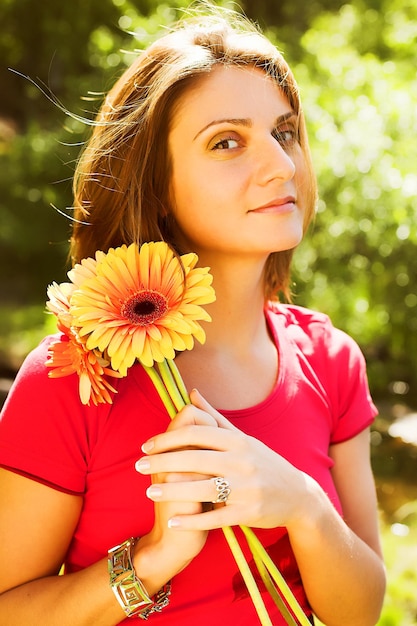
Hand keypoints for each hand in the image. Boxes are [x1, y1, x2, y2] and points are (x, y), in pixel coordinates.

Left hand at [136, 389, 314, 532]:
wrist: (297, 495)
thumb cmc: (264, 463)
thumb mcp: (242, 438)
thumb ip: (214, 417)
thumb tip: (192, 393)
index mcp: (238, 440)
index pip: (196, 433)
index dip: (168, 438)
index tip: (146, 446)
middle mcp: (242, 461)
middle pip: (195, 459)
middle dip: (163, 462)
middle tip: (138, 466)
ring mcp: (246, 487)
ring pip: (203, 488)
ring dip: (173, 491)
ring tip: (149, 492)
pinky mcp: (249, 512)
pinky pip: (215, 517)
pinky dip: (193, 520)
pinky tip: (172, 520)